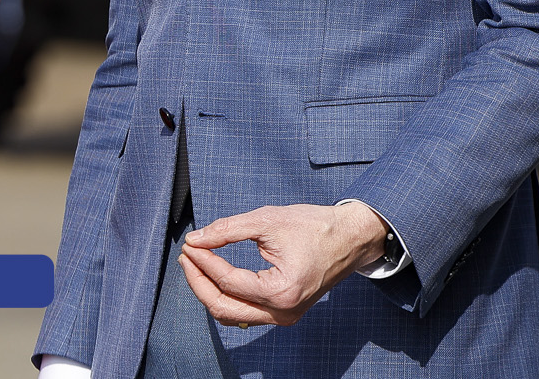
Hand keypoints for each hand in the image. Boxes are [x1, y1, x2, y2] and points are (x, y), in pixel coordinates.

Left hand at [178, 201, 388, 327]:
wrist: (351, 238)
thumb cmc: (316, 226)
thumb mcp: (269, 220)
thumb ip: (229, 230)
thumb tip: (197, 239)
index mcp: (281, 291)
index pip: (228, 281)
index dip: (204, 261)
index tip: (190, 244)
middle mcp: (282, 312)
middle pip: (223, 307)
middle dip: (199, 281)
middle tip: (188, 256)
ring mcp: (284, 317)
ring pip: (232, 314)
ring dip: (210, 291)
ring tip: (197, 264)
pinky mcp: (284, 313)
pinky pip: (245, 311)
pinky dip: (227, 295)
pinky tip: (217, 274)